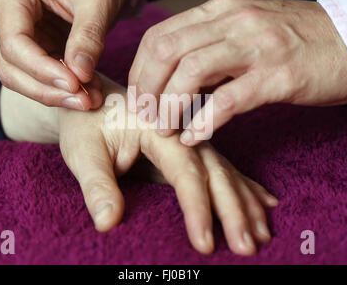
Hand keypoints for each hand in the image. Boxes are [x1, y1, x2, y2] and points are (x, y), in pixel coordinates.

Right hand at [0, 0, 129, 109]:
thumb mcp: (98, 0)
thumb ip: (88, 35)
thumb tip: (80, 74)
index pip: (14, 43)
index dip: (42, 70)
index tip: (75, 84)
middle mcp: (4, 17)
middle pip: (12, 67)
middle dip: (48, 90)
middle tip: (86, 101)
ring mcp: (15, 37)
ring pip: (21, 79)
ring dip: (56, 95)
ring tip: (92, 99)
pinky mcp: (31, 52)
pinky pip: (39, 79)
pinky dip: (63, 91)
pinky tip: (90, 93)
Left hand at [0, 73, 278, 254]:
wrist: (91, 100)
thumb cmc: (85, 123)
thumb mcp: (83, 150)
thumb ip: (96, 184)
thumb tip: (108, 223)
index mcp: (157, 128)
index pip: (185, 172)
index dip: (197, 207)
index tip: (204, 242)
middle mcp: (180, 133)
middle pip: (215, 173)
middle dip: (233, 210)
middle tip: (248, 245)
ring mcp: (189, 141)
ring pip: (225, 173)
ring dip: (245, 203)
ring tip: (263, 233)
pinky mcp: (190, 150)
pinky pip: (223, 170)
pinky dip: (245, 188)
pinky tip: (264, 203)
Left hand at [128, 0, 346, 144]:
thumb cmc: (297, 39)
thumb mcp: (246, 30)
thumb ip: (210, 47)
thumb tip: (174, 77)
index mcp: (221, 11)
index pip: (160, 36)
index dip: (140, 70)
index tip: (139, 96)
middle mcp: (234, 22)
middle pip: (166, 52)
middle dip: (146, 89)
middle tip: (145, 116)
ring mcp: (257, 46)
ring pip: (191, 73)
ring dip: (169, 106)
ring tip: (165, 129)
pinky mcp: (278, 75)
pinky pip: (228, 101)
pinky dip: (203, 122)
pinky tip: (194, 137)